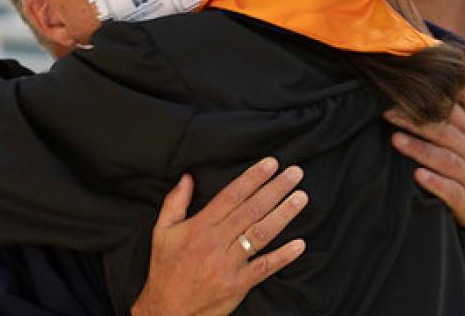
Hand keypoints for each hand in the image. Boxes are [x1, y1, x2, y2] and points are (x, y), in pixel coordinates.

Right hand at [131, 157, 307, 315]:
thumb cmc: (165, 269)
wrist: (167, 309)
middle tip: (295, 173)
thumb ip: (175, 202)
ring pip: (261, 234)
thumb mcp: (162, 232)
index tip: (271, 164)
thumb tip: (188, 177)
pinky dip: (283, 256)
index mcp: (200, 227)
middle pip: (252, 210)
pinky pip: (265, 267)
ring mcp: (229, 264)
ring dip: (284, 214)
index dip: (253, 178)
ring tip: (301, 198)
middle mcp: (216, 243)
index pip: (232, 196)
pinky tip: (300, 244)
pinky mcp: (239, 284)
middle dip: (276, 189)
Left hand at [386, 86, 464, 254]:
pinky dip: (435, 183)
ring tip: (395, 140)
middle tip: (388, 113)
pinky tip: (418, 175)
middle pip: (442, 132)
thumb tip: (460, 78)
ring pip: (444, 159)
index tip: (403, 93)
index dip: (428, 101)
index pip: (451, 111)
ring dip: (419, 149)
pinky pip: (450, 190)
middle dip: (415, 122)